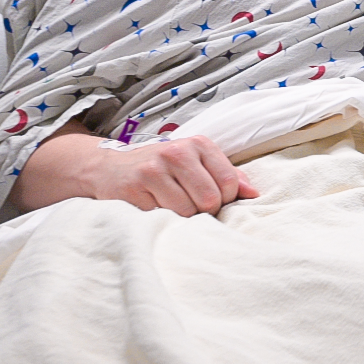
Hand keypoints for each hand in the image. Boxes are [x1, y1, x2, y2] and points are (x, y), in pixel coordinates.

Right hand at [84, 135, 258, 217]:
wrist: (109, 168)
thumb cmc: (162, 168)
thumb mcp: (196, 163)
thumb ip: (228, 176)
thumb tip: (254, 194)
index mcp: (199, 144)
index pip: (230, 182)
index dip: (226, 199)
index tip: (213, 199)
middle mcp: (177, 153)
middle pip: (210, 199)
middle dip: (205, 211)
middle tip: (191, 206)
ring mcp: (153, 169)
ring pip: (187, 211)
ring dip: (183, 217)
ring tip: (172, 206)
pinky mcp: (134, 187)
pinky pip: (162, 216)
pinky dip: (162, 218)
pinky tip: (154, 207)